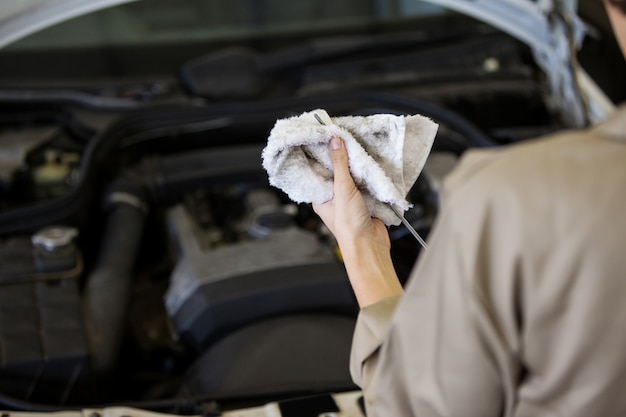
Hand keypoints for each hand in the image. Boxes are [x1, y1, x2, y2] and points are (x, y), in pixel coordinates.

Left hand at [313, 136, 402, 306]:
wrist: (370, 245)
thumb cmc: (349, 226)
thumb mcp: (342, 189)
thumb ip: (339, 164)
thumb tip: (334, 141)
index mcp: (321, 196)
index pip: (317, 170)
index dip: (320, 153)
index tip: (323, 136)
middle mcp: (334, 197)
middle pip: (335, 170)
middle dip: (341, 156)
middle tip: (344, 137)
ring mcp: (350, 198)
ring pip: (352, 175)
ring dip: (356, 165)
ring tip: (357, 146)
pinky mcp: (365, 200)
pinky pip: (366, 183)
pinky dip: (368, 174)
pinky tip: (370, 164)